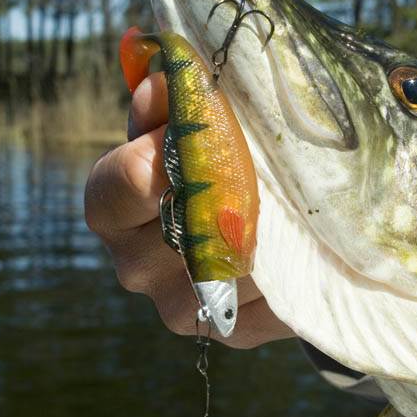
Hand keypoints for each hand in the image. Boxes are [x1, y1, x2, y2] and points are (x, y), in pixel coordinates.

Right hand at [84, 72, 294, 347]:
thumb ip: (177, 106)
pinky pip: (264, 301)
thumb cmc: (220, 158)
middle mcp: (135, 266)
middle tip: (263, 170)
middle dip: (224, 195)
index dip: (157, 158)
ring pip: (226, 268)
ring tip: (294, 201)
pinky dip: (289, 269)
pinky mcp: (231, 330)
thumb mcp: (194, 123)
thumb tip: (163, 85)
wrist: (267, 221)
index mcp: (114, 208)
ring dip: (264, 231)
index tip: (202, 136)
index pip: (114, 189)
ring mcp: (180, 306)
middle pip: (174, 232)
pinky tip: (302, 244)